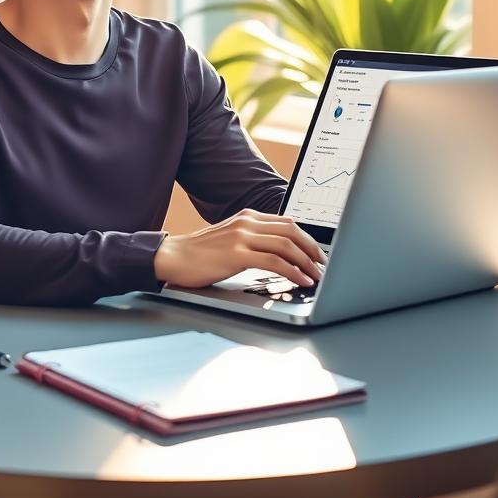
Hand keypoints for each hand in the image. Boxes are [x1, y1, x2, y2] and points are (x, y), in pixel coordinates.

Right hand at [153, 209, 325, 288]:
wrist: (173, 257)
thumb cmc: (201, 254)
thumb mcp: (231, 239)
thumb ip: (253, 238)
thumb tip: (281, 248)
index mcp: (247, 217)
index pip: (287, 223)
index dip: (308, 238)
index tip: (318, 254)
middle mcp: (247, 222)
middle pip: (292, 231)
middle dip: (312, 249)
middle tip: (323, 265)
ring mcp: (242, 237)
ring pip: (286, 245)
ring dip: (307, 262)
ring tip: (317, 276)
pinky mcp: (237, 254)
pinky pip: (274, 261)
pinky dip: (293, 272)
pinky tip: (301, 280)